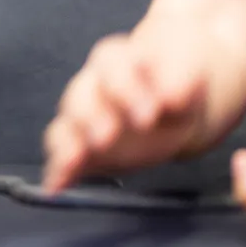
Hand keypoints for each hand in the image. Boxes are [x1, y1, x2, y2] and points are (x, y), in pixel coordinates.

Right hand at [43, 34, 207, 190]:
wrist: (175, 105)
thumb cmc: (176, 86)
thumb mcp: (188, 78)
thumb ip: (180, 83)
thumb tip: (174, 95)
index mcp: (118, 61)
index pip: (111, 66)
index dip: (126, 88)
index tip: (149, 113)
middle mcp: (92, 85)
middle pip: (80, 96)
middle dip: (91, 117)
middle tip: (107, 136)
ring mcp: (83, 116)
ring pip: (66, 124)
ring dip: (68, 143)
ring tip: (73, 160)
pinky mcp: (80, 144)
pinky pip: (62, 155)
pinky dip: (58, 170)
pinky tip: (57, 185)